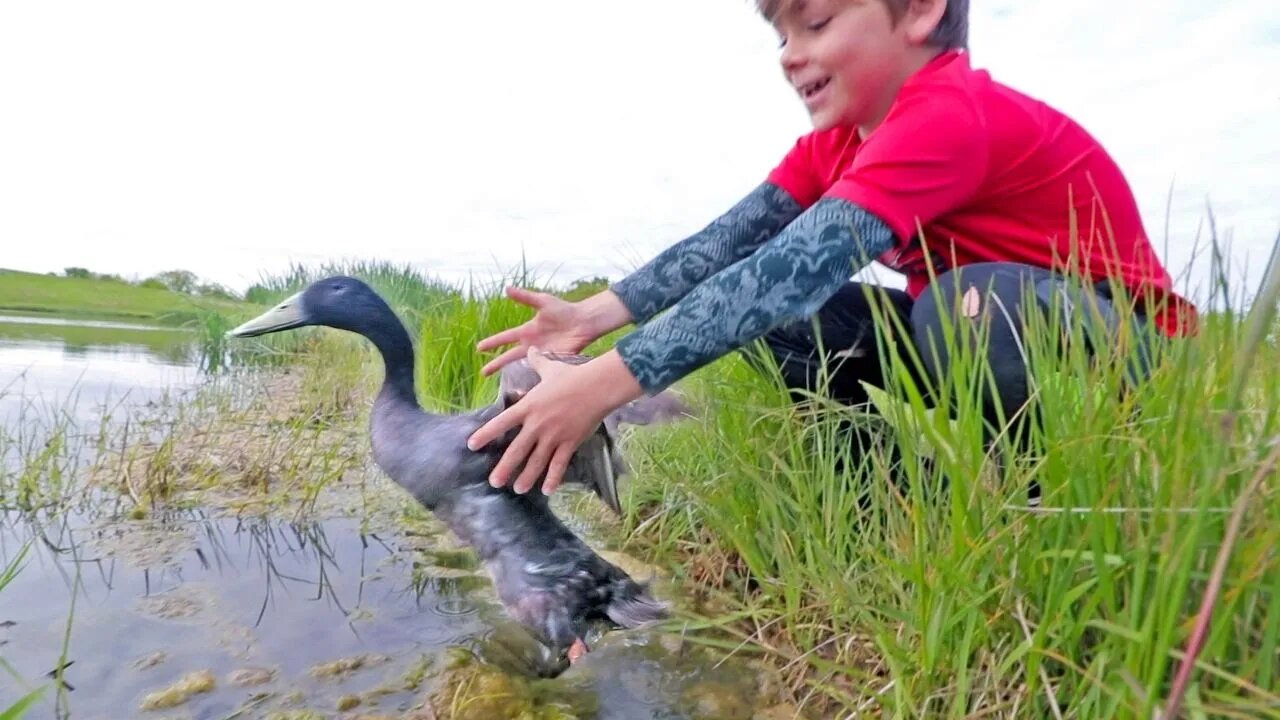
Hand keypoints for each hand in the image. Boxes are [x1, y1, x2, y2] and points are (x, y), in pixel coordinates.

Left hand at [467, 347, 643, 495]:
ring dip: (526, 477)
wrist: (597, 386)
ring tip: (518, 489)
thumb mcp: (551, 368)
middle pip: (516, 450)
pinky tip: (547, 490)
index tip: (472, 445)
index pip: (501, 422)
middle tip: (494, 482)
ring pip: (536, 461)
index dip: (485, 434)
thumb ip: (537, 362)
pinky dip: (553, 478)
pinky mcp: (569, 442)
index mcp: (529, 406)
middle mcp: (537, 424)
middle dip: (504, 468)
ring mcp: (553, 435)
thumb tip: (531, 349)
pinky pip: (559, 464)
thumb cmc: (573, 376)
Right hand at [476, 288, 597, 375]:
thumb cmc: (563, 310)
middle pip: (510, 356)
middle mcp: (531, 344)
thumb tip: (507, 289)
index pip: (505, 338)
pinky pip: (541, 370)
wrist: (584, 321)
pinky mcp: (553, 361)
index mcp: (527, 331)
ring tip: (501, 382)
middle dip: (496, 364)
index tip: (479, 348)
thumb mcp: (543, 301)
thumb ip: (525, 297)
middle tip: (483, 373)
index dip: (492, 343)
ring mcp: (542, 354)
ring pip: (523, 366)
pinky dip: (534, 377)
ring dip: (513, 373)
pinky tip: (527, 387)